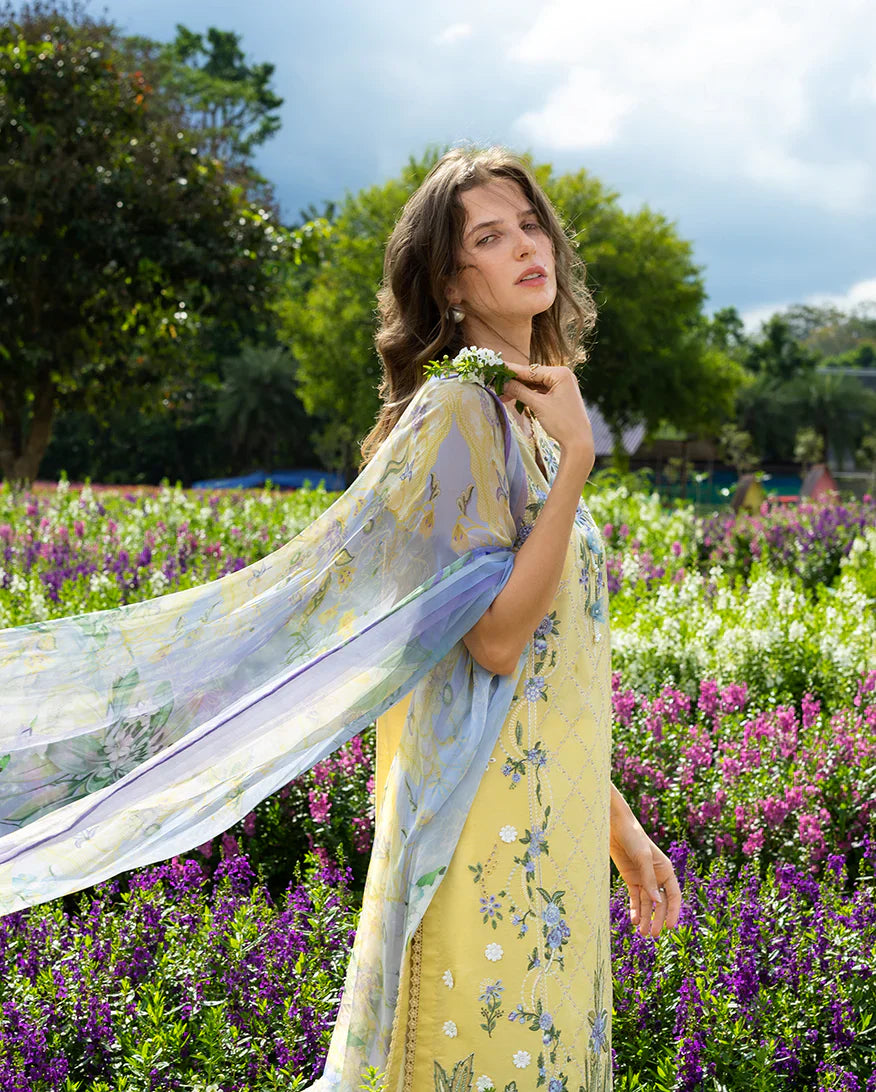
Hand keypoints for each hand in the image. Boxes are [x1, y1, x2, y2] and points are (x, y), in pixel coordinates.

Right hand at [500, 361, 593, 474]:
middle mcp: (563, 376)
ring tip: (503, 395)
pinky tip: (516, 399)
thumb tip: (503, 383)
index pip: (530, 370)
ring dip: (520, 390)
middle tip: (495, 383)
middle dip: (514, 382)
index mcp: (560, 373)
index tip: (496, 367)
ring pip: (536, 385)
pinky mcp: (561, 396)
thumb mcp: (538, 405)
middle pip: (533, 376)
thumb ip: (520, 392)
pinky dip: (529, 396)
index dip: (511, 370)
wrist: (578, 442)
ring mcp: (562, 386)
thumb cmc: (562, 422)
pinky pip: (541, 392)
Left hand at [609, 786, 681, 938]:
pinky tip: (634, 920)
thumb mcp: (642, 857)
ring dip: (646, 917)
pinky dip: (635, 909)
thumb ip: (649, 879)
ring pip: (647, 903)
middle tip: (654, 935)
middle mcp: (656, 876)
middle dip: (658, 919)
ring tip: (643, 933)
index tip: (672, 927)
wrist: (615, 826)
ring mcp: (643, 878)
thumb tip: (657, 902)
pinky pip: (635, 898)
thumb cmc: (633, 837)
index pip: (673, 896)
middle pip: (660, 903)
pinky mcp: (630, 878)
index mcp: (666, 870)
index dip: (674, 912)